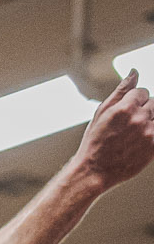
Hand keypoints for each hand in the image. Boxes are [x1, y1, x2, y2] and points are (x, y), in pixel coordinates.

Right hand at [71, 70, 153, 190]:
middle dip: (143, 110)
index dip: (133, 101)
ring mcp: (149, 132)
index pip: (142, 92)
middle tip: (128, 126)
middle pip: (153, 102)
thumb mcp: (101, 113)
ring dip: (149, 121)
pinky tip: (140, 140)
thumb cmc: (95, 142)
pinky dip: (151, 132)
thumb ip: (121, 91)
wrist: (94, 171)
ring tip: (134, 134)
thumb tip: (134, 72)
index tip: (123, 115)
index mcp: (125, 107)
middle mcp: (139, 118)